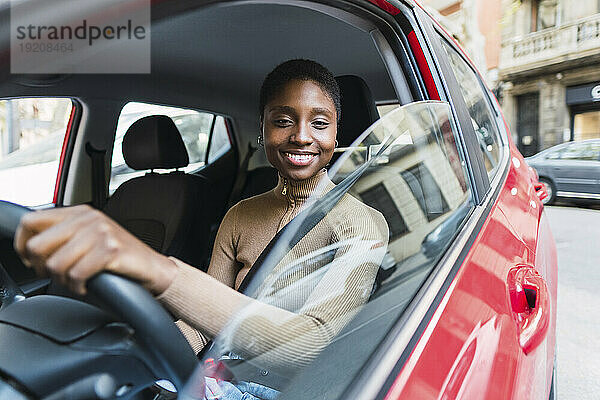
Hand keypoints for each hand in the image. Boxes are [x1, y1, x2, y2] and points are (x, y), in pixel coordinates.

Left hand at [14, 204, 177, 294]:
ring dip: (61, 281)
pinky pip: (76, 274)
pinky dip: (77, 287)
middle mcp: (89, 219)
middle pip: (37, 245)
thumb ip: (63, 236)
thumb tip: (30, 250)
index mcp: (79, 212)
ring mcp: (100, 233)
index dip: (23, 246)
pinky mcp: (111, 251)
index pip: (30, 222)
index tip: (31, 261)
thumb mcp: (89, 238)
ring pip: (55, 264)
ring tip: (74, 282)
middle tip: (55, 275)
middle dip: (41, 267)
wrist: (152, 267)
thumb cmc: (120, 257)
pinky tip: (86, 286)